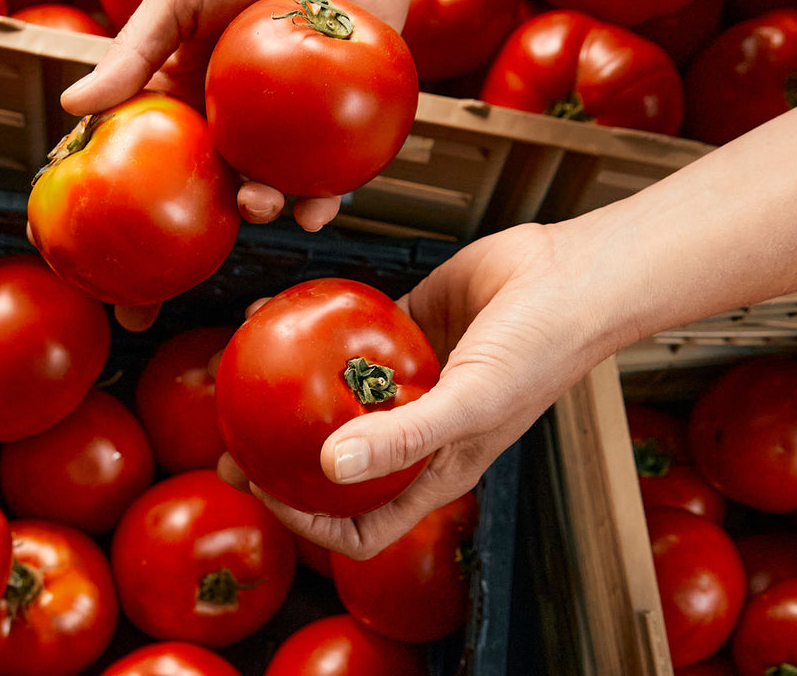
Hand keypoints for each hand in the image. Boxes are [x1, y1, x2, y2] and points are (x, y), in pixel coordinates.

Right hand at [59, 0, 415, 235]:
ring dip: (274, 208)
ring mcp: (294, 124)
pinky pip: (334, 173)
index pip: (168, 143)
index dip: (153, 177)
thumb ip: (135, 49)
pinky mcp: (343, 125)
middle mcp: (242, 115)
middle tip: (237, 200)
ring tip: (275, 207)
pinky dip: (327, 196)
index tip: (136, 208)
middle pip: (225, 174)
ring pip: (278, 183)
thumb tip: (71, 106)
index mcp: (196, 90)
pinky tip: (322, 205)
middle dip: (225, 201)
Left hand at [218, 220, 606, 557]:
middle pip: (338, 460)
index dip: (313, 522)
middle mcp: (417, 425)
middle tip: (229, 444)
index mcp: (437, 466)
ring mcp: (408, 374)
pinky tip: (279, 310)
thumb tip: (330, 466)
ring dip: (289, 390)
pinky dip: (314, 327)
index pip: (366, 520)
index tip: (267, 492)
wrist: (567, 275)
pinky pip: (349, 332)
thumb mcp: (474, 402)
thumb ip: (406, 437)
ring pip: (336, 393)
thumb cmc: (542, 349)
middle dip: (281, 462)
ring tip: (241, 377)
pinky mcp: (405, 323)